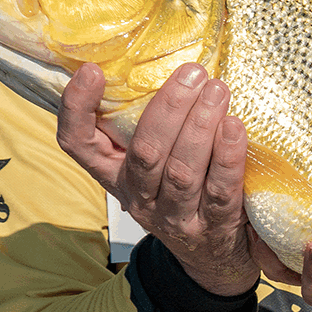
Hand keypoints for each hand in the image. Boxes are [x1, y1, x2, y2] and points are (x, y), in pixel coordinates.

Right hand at [57, 62, 258, 295]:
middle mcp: (139, 197)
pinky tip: (235, 128)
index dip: (76, 109)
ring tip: (217, 91)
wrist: (213, 256)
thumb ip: (148, 122)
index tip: (90, 71)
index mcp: (115, 174)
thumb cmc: (182, 192)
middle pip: (144, 152)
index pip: (77, 144)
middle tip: (192, 73)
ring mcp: (176, 215)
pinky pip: (219, 189)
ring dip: (200, 127)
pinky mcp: (213, 225)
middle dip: (168, 108)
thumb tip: (158, 55)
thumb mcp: (154, 162)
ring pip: (181, 170)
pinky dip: (227, 156)